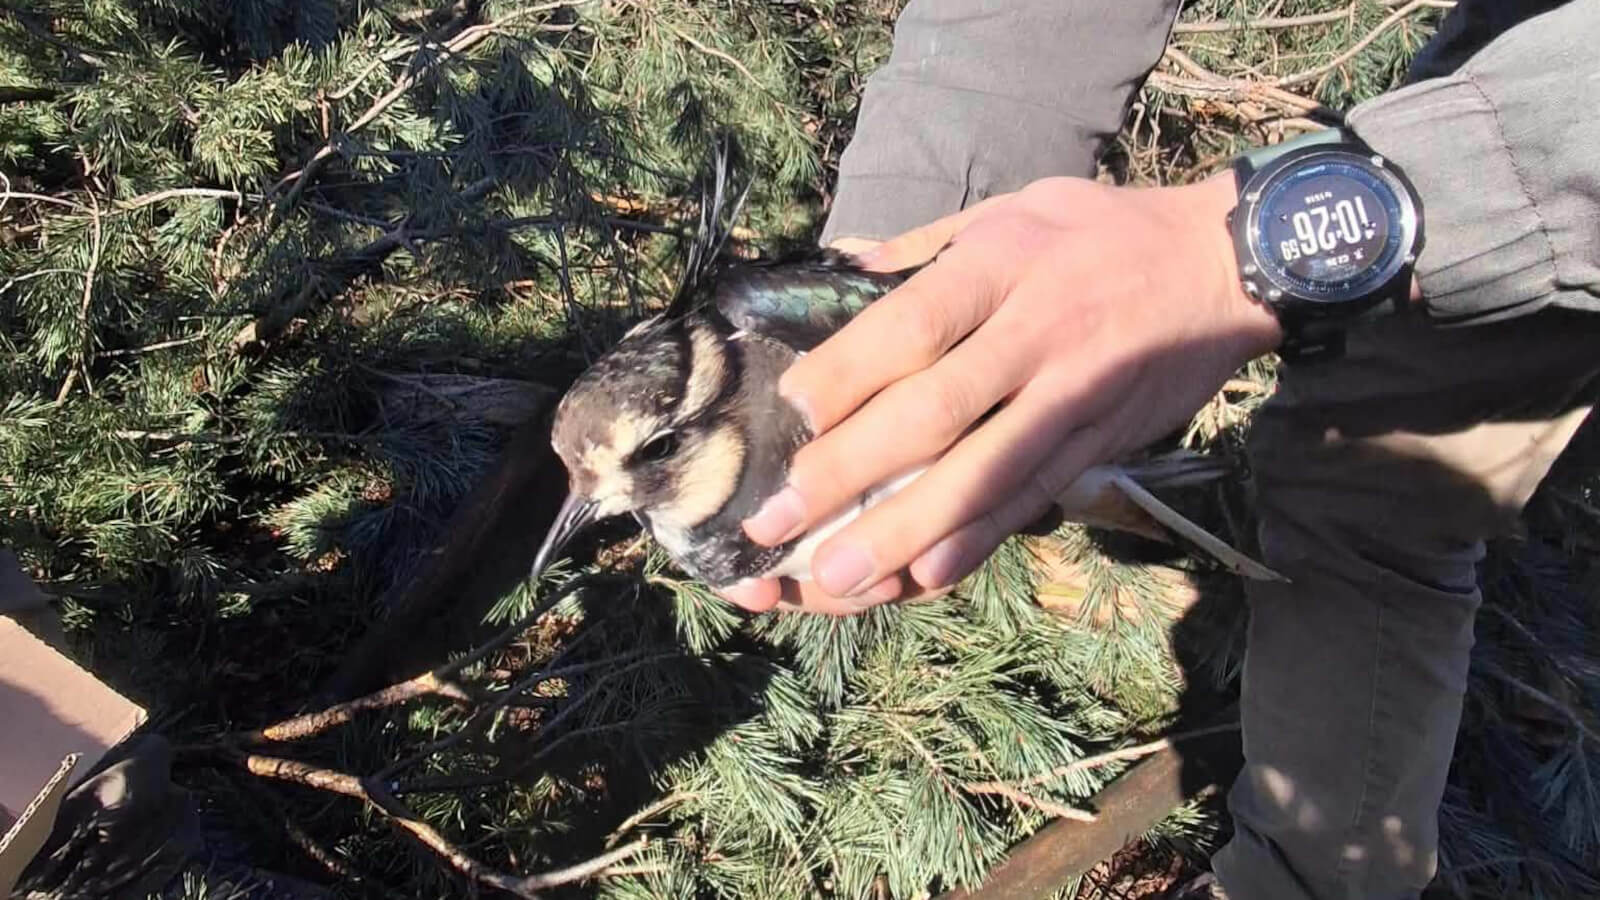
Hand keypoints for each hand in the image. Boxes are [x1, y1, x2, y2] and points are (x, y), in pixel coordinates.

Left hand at [721, 173, 1282, 615]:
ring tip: (837, 576)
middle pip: (933, 412)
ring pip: (982, 472)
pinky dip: (980, 540)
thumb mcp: (1015, 205)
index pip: (912, 324)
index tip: (790, 414)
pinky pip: (1033, 497)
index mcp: (1001, 262)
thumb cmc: (1105, 229)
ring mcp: (1073, 395)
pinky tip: (928, 577)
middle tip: (779, 522)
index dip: (847, 373)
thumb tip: (846, 264)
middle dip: (849, 473)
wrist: (1230, 263)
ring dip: (905, 531)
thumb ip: (927, 242)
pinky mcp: (1101, 441)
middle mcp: (1034, 332)